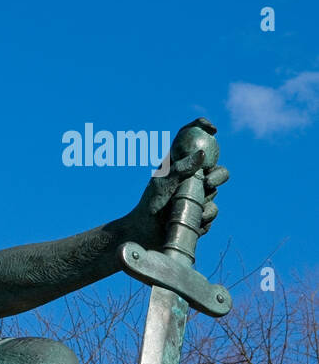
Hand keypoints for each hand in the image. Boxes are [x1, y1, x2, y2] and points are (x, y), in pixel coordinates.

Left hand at [125, 117, 228, 249]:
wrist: (145, 235)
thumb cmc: (149, 205)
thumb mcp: (161, 183)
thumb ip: (180, 168)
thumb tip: (202, 154)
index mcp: (180, 166)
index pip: (193, 140)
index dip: (203, 128)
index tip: (212, 128)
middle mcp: (191, 179)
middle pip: (216, 169)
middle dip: (218, 174)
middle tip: (208, 182)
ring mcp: (198, 196)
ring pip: (216, 191)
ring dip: (207, 198)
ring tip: (190, 207)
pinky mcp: (201, 214)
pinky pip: (212, 212)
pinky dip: (205, 216)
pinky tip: (193, 221)